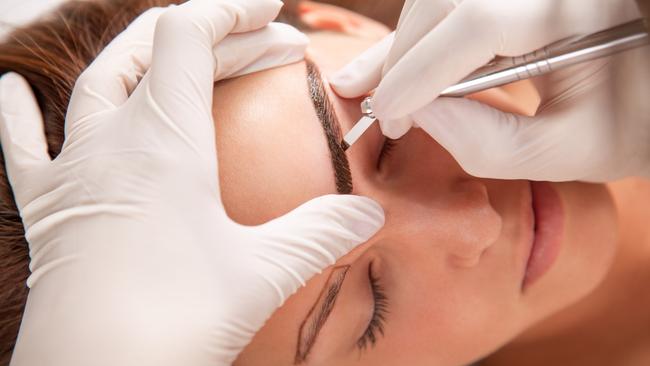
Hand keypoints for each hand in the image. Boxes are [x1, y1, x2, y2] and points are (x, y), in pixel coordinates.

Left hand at [0, 1, 383, 364]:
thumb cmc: (172, 323)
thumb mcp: (262, 272)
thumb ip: (320, 233)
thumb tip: (369, 215)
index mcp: (163, 140)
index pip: (189, 34)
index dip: (232, 12)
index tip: (274, 18)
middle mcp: (109, 140)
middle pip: (151, 48)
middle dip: (211, 33)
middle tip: (261, 46)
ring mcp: (70, 171)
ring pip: (98, 82)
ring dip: (142, 55)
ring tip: (180, 51)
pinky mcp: (46, 209)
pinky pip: (19, 144)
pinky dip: (17, 111)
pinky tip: (10, 89)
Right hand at [331, 0, 648, 180]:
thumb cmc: (633, 126)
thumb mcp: (569, 152)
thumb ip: (488, 143)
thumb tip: (416, 114)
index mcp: (576, 10)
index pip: (473, 28)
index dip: (416, 73)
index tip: (385, 115)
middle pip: (445, 2)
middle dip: (400, 56)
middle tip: (377, 107)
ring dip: (407, 43)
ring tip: (380, 86)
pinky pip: (460, 5)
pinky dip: (429, 35)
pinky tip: (406, 62)